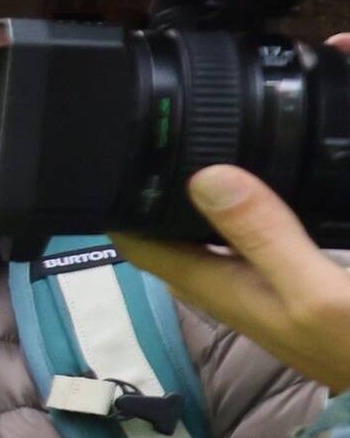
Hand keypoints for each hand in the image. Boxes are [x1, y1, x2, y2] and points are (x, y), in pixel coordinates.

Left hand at [125, 164, 349, 391]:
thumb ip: (264, 238)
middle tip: (159, 147)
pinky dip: (239, 218)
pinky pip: (244, 245)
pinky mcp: (284, 287)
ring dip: (196, 206)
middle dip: (155, 198)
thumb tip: (205, 180)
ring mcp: (256, 289)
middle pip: (167, 240)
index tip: (120, 160)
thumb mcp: (317, 291)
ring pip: (206, 240)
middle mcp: (227, 289)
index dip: (121, 205)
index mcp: (219, 289)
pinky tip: (255, 191)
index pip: (141, 246)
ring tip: (197, 154)